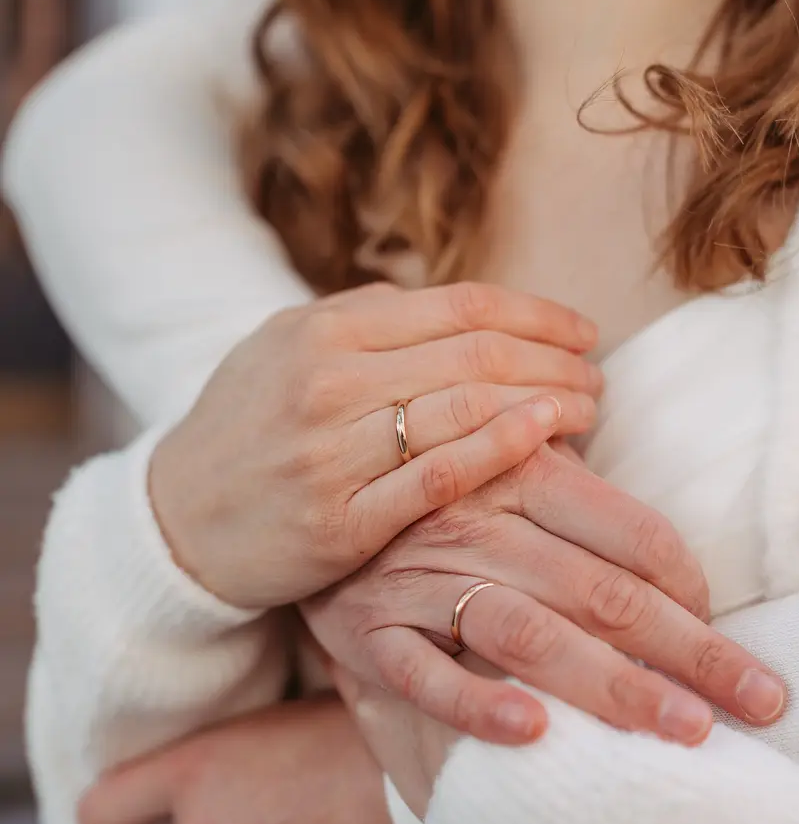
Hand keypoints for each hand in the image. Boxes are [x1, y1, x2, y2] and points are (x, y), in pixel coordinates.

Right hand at [150, 281, 599, 608]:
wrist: (176, 521)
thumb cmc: (242, 428)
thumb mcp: (282, 348)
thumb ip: (359, 318)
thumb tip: (443, 301)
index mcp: (324, 330)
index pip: (460, 306)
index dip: (536, 312)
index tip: (583, 330)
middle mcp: (330, 381)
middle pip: (476, 353)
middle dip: (555, 359)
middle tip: (598, 376)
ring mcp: (334, 452)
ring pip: (466, 409)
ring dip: (545, 402)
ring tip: (589, 409)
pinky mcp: (341, 520)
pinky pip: (437, 475)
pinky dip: (499, 449)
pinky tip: (545, 435)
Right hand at [302, 446, 786, 745]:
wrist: (302, 492)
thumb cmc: (426, 493)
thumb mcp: (499, 466)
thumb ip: (577, 501)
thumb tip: (673, 574)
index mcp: (521, 472)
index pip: (631, 533)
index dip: (692, 588)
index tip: (726, 637)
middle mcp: (477, 523)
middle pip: (603, 592)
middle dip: (692, 651)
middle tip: (760, 701)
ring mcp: (420, 580)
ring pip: (528, 634)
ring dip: (610, 685)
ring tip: (683, 730)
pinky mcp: (369, 632)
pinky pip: (424, 674)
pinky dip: (475, 703)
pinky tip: (532, 732)